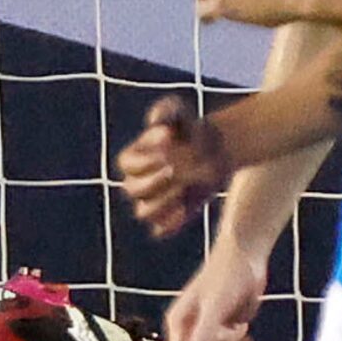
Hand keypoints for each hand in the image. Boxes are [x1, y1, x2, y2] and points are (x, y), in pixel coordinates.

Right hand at [117, 96, 232, 240]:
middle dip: (153, 180)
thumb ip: (164, 110)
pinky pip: (161, 229)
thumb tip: (155, 123)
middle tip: (175, 167)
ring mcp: (153, 201)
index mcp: (132, 159)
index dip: (146, 156)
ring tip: (183, 186)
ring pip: (144, 212)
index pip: (128, 164)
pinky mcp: (171, 216)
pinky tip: (187, 207)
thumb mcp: (177, 110)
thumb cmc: (188, 127)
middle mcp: (137, 182)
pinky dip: (171, 223)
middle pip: (132, 190)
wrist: (214, 147)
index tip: (169, 140)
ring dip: (162, 202)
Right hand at [164, 243, 263, 340]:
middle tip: (233, 331)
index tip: (221, 338)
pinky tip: (249, 339)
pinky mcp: (225, 331)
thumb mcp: (216, 306)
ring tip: (241, 329)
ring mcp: (207, 331)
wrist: (246, 257)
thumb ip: (204, 333)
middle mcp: (189, 330)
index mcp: (178, 324)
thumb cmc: (226, 275)